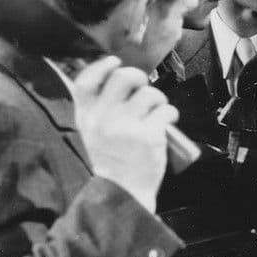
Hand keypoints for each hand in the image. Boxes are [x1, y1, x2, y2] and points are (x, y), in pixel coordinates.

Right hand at [72, 56, 176, 210]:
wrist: (122, 193)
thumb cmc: (112, 161)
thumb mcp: (92, 133)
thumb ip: (99, 109)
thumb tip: (118, 76)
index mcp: (86, 117)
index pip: (86, 80)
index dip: (102, 66)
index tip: (115, 62)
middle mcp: (103, 119)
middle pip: (124, 77)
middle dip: (139, 78)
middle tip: (143, 90)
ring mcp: (125, 127)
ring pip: (150, 93)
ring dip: (158, 100)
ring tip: (156, 113)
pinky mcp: (148, 136)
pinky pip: (166, 110)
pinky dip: (170, 114)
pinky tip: (166, 123)